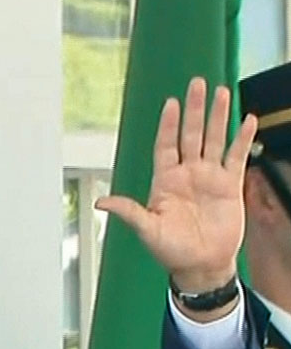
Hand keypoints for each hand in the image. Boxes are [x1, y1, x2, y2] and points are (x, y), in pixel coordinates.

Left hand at [96, 77, 256, 294]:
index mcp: (165, 181)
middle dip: (194, 110)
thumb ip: (129, 211)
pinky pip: (237, 156)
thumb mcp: (147, 230)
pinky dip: (243, 138)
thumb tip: (101, 202)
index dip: (168, 125)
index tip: (171, 103)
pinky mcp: (230, 185)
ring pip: (215, 139)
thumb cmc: (171, 250)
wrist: (201, 265)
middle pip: (191, 134)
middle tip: (197, 84)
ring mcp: (209, 177)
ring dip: (218, 116)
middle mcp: (187, 173)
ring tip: (221, 92)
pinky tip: (247, 120)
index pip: (166, 145)